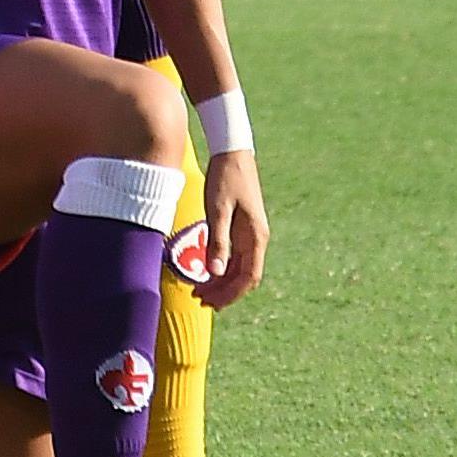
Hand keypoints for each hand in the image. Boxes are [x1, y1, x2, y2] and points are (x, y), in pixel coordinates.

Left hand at [192, 148, 267, 308]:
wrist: (232, 153)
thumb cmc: (225, 179)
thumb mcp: (218, 210)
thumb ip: (218, 241)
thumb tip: (216, 273)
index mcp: (256, 237)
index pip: (248, 277)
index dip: (231, 294)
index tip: (211, 303)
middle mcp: (257, 239)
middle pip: (244, 276)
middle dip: (224, 292)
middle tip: (199, 299)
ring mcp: (251, 233)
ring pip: (239, 267)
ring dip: (221, 281)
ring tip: (199, 290)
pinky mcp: (242, 226)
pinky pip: (235, 255)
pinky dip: (221, 266)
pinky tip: (206, 271)